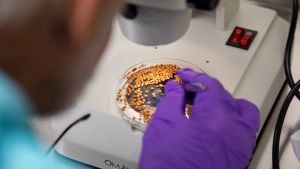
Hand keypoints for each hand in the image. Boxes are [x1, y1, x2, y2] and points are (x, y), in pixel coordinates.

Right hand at [138, 68, 259, 168]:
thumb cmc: (166, 166)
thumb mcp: (163, 125)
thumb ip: (172, 100)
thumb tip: (175, 88)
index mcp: (218, 119)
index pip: (210, 86)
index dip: (194, 77)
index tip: (183, 76)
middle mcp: (236, 131)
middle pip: (225, 97)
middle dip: (205, 88)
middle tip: (186, 88)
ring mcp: (239, 146)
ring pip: (240, 111)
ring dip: (223, 101)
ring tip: (204, 102)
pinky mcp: (237, 157)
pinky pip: (242, 129)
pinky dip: (230, 118)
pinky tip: (213, 120)